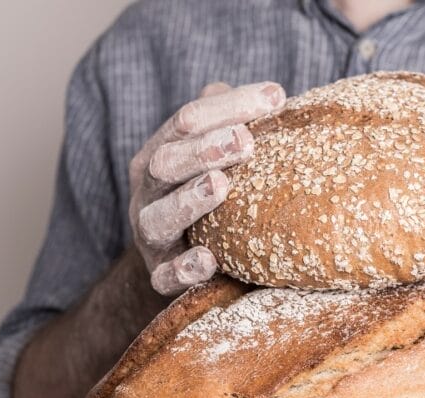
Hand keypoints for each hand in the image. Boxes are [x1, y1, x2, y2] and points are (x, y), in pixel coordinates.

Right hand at [128, 80, 285, 294]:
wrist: (180, 259)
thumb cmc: (207, 195)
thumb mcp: (215, 156)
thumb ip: (233, 124)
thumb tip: (271, 95)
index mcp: (161, 152)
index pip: (187, 121)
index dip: (229, 107)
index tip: (274, 97)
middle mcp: (149, 191)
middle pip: (166, 162)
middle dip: (204, 149)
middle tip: (245, 140)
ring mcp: (151, 234)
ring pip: (159, 216)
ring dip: (190, 199)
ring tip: (220, 185)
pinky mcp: (160, 274)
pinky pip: (166, 275)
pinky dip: (183, 268)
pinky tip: (208, 260)